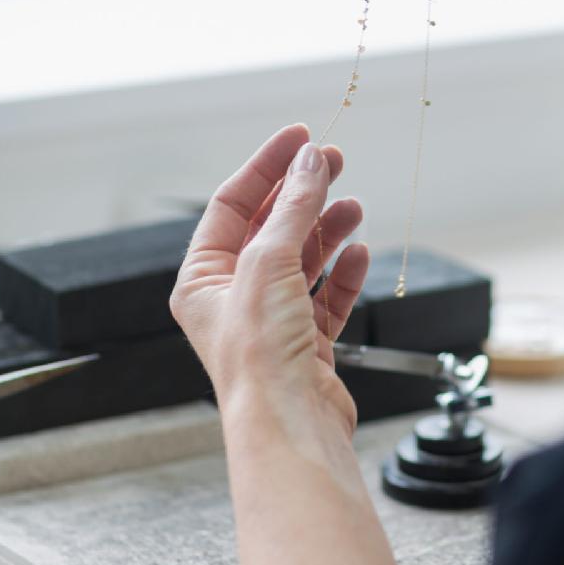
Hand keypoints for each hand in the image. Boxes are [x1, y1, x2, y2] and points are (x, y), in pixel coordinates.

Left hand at [170, 124, 366, 434]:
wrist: (292, 426)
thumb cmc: (260, 356)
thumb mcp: (269, 264)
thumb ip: (293, 209)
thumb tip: (310, 163)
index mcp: (204, 279)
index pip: (233, 205)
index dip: (267, 166)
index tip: (300, 138)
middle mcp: (235, 298)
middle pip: (271, 228)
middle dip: (303, 193)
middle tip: (335, 161)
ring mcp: (273, 320)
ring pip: (304, 259)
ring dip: (328, 229)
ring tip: (354, 206)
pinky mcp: (308, 343)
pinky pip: (328, 295)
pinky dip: (344, 273)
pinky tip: (359, 255)